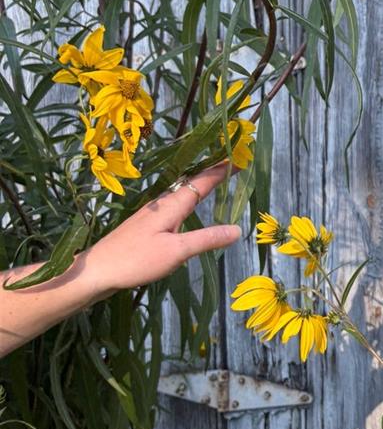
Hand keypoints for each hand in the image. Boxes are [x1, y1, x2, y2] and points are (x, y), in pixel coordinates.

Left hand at [80, 162, 242, 297]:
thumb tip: (237, 229)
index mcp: (172, 205)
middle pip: (193, 182)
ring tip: (218, 178)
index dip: (222, 170)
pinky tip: (189, 204)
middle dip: (214, 172)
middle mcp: (163, 203)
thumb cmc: (136, 259)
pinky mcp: (146, 223)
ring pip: (182, 191)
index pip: (203, 181)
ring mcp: (153, 212)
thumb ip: (207, 239)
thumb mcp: (177, 251)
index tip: (240, 158)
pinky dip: (189, 196)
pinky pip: (175, 202)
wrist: (97, 269)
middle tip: (234, 164)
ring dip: (201, 182)